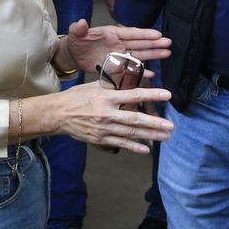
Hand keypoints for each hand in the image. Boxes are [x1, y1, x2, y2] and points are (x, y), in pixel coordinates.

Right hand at [53, 82, 172, 153]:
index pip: (133, 95)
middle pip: (135, 119)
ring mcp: (104, 128)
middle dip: (155, 123)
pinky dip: (134, 147)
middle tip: (170, 125)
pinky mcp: (100, 139)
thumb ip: (113, 85)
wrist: (58, 114)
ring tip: (165, 136)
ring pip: (131, 133)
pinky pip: (121, 143)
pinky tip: (147, 149)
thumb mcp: (93, 86)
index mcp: (106, 97)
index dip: (151, 95)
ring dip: (150, 135)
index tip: (167, 95)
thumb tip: (131, 79)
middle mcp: (107, 114)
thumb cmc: (76, 98)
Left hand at [61, 17, 170, 74]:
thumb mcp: (75, 33)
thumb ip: (79, 28)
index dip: (144, 34)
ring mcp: (119, 55)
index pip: (131, 33)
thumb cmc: (77, 41)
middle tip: (168, 43)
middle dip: (154, 43)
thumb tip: (81, 22)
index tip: (157, 34)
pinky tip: (151, 74)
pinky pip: (130, 69)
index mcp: (112, 34)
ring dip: (153, 54)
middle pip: (140, 43)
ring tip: (167, 53)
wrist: (74, 55)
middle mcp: (119, 44)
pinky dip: (140, 72)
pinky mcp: (117, 67)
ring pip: (139, 55)